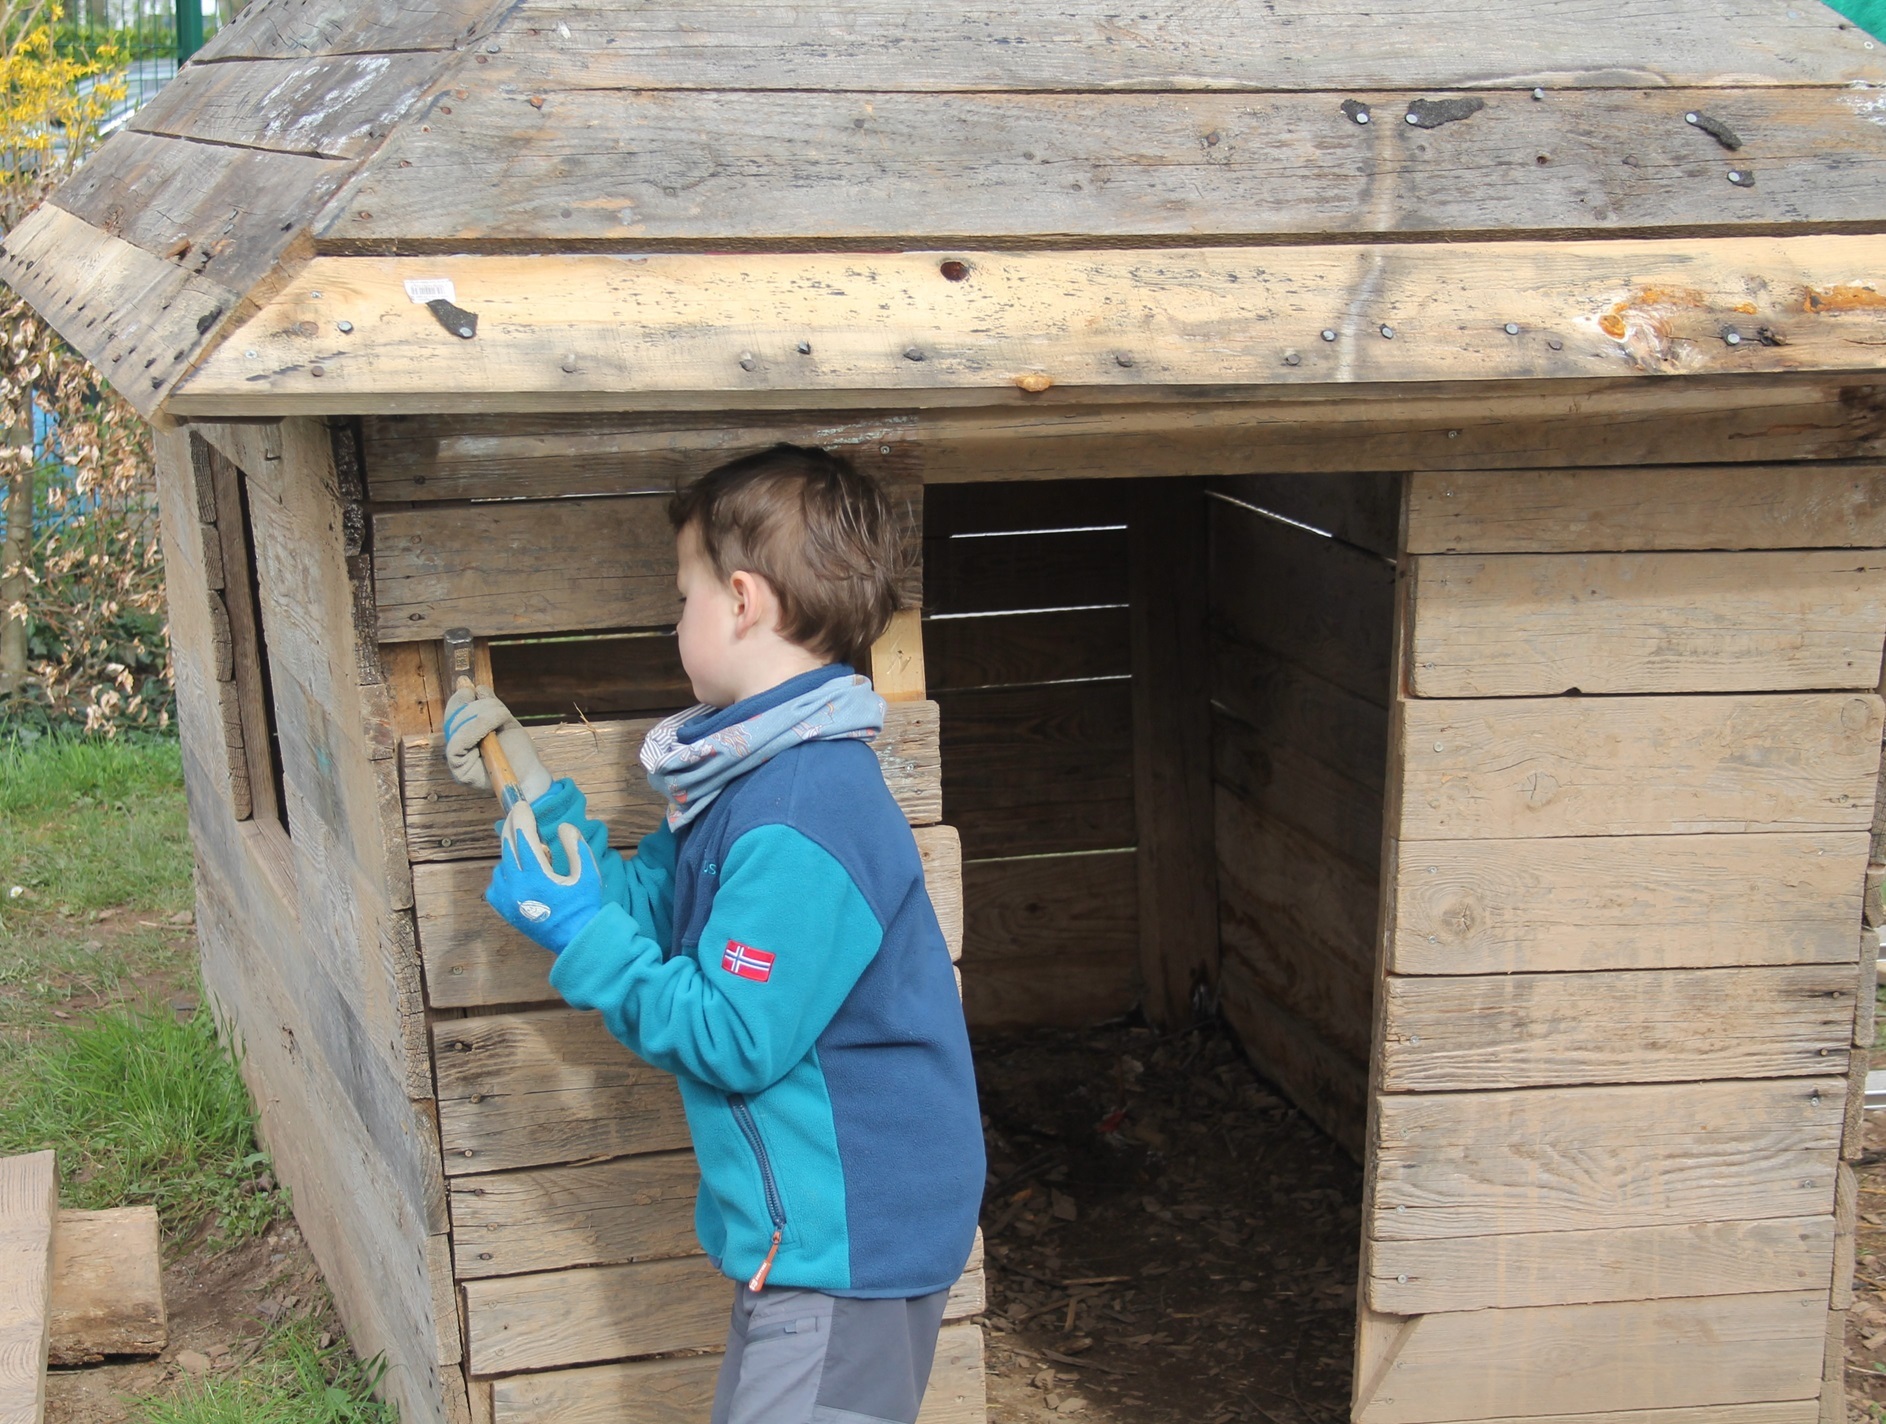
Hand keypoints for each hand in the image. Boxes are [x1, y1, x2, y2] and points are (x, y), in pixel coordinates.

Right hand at [443, 685, 551, 800]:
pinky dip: (475, 729)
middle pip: (454, 719)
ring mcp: (456, 762)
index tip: (471, 688)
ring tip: (502, 717)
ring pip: (456, 728)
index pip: (453, 714)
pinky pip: (457, 744)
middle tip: (498, 709)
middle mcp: (456, 749)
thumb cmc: (519, 751)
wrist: (531, 775)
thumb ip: (489, 706)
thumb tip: (474, 686)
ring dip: (481, 715)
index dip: (460, 699)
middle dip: (477, 707)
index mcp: (464, 737)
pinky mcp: (460, 771)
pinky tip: (493, 726)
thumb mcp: (504, 722)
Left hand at [485, 801, 602, 953]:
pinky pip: (497, 881)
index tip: (522, 804)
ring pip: (502, 863)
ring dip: (512, 851)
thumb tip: (563, 827)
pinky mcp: (503, 908)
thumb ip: (576, 847)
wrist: (574, 940)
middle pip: (508, 846)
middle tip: (518, 812)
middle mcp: (516, 886)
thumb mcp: (588, 874)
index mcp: (537, 877)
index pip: (523, 838)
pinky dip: (505, 871)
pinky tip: (519, 872)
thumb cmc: (584, 906)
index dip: (522, 818)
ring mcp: (507, 899)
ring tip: (532, 853)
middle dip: (512, 826)